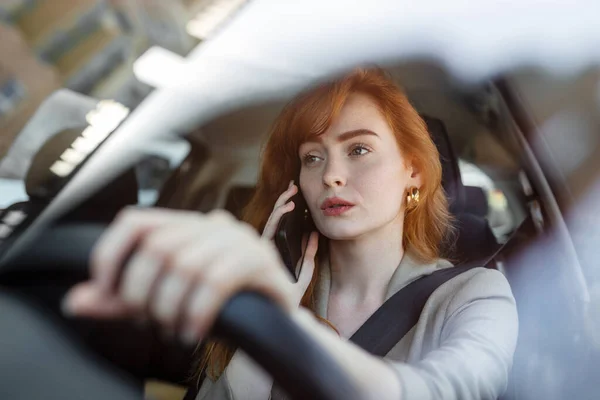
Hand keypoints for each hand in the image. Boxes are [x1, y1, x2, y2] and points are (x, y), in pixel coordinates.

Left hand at [63, 207, 298, 341]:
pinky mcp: (261, 261)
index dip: (112, 253)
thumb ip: (121, 300)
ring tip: (172, 329)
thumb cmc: (214, 305)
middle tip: (148, 320)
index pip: (136, 221)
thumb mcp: (161, 300)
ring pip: (187, 264)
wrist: (269, 322)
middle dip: (143, 292)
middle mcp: (213, 224)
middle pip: (160, 246)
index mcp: (185, 225)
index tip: (107, 290)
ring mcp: (241, 239)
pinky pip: (219, 280)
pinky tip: (193, 332)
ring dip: (171, 306)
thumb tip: (75, 301)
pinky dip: (198, 311)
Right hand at [261, 180, 318, 305]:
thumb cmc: (288, 300)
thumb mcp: (304, 275)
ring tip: (293, 194)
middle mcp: (266, 249)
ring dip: (281, 205)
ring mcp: (262, 250)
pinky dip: (278, 216)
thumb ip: (308, 257)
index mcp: (275, 252)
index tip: (296, 195)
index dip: (286, 209)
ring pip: (271, 221)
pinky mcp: (261, 252)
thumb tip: (314, 236)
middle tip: (294, 186)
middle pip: (274, 220)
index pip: (279, 226)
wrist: (280, 318)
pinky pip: (269, 230)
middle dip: (284, 201)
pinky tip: (288, 207)